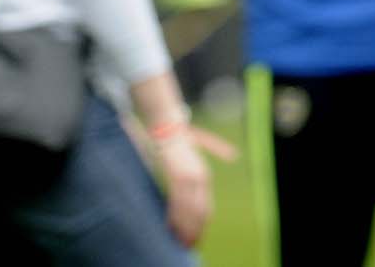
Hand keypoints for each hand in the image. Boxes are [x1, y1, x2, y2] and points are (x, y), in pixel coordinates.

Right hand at [156, 125, 234, 246]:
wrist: (168, 127)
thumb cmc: (173, 148)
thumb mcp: (184, 166)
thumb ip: (185, 182)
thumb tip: (181, 199)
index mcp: (203, 177)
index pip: (206, 207)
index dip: (201, 226)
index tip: (196, 240)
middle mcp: (201, 178)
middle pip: (200, 211)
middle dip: (194, 231)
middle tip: (188, 246)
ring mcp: (191, 176)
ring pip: (189, 209)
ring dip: (184, 228)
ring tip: (179, 242)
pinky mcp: (179, 173)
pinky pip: (178, 200)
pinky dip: (175, 216)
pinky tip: (170, 228)